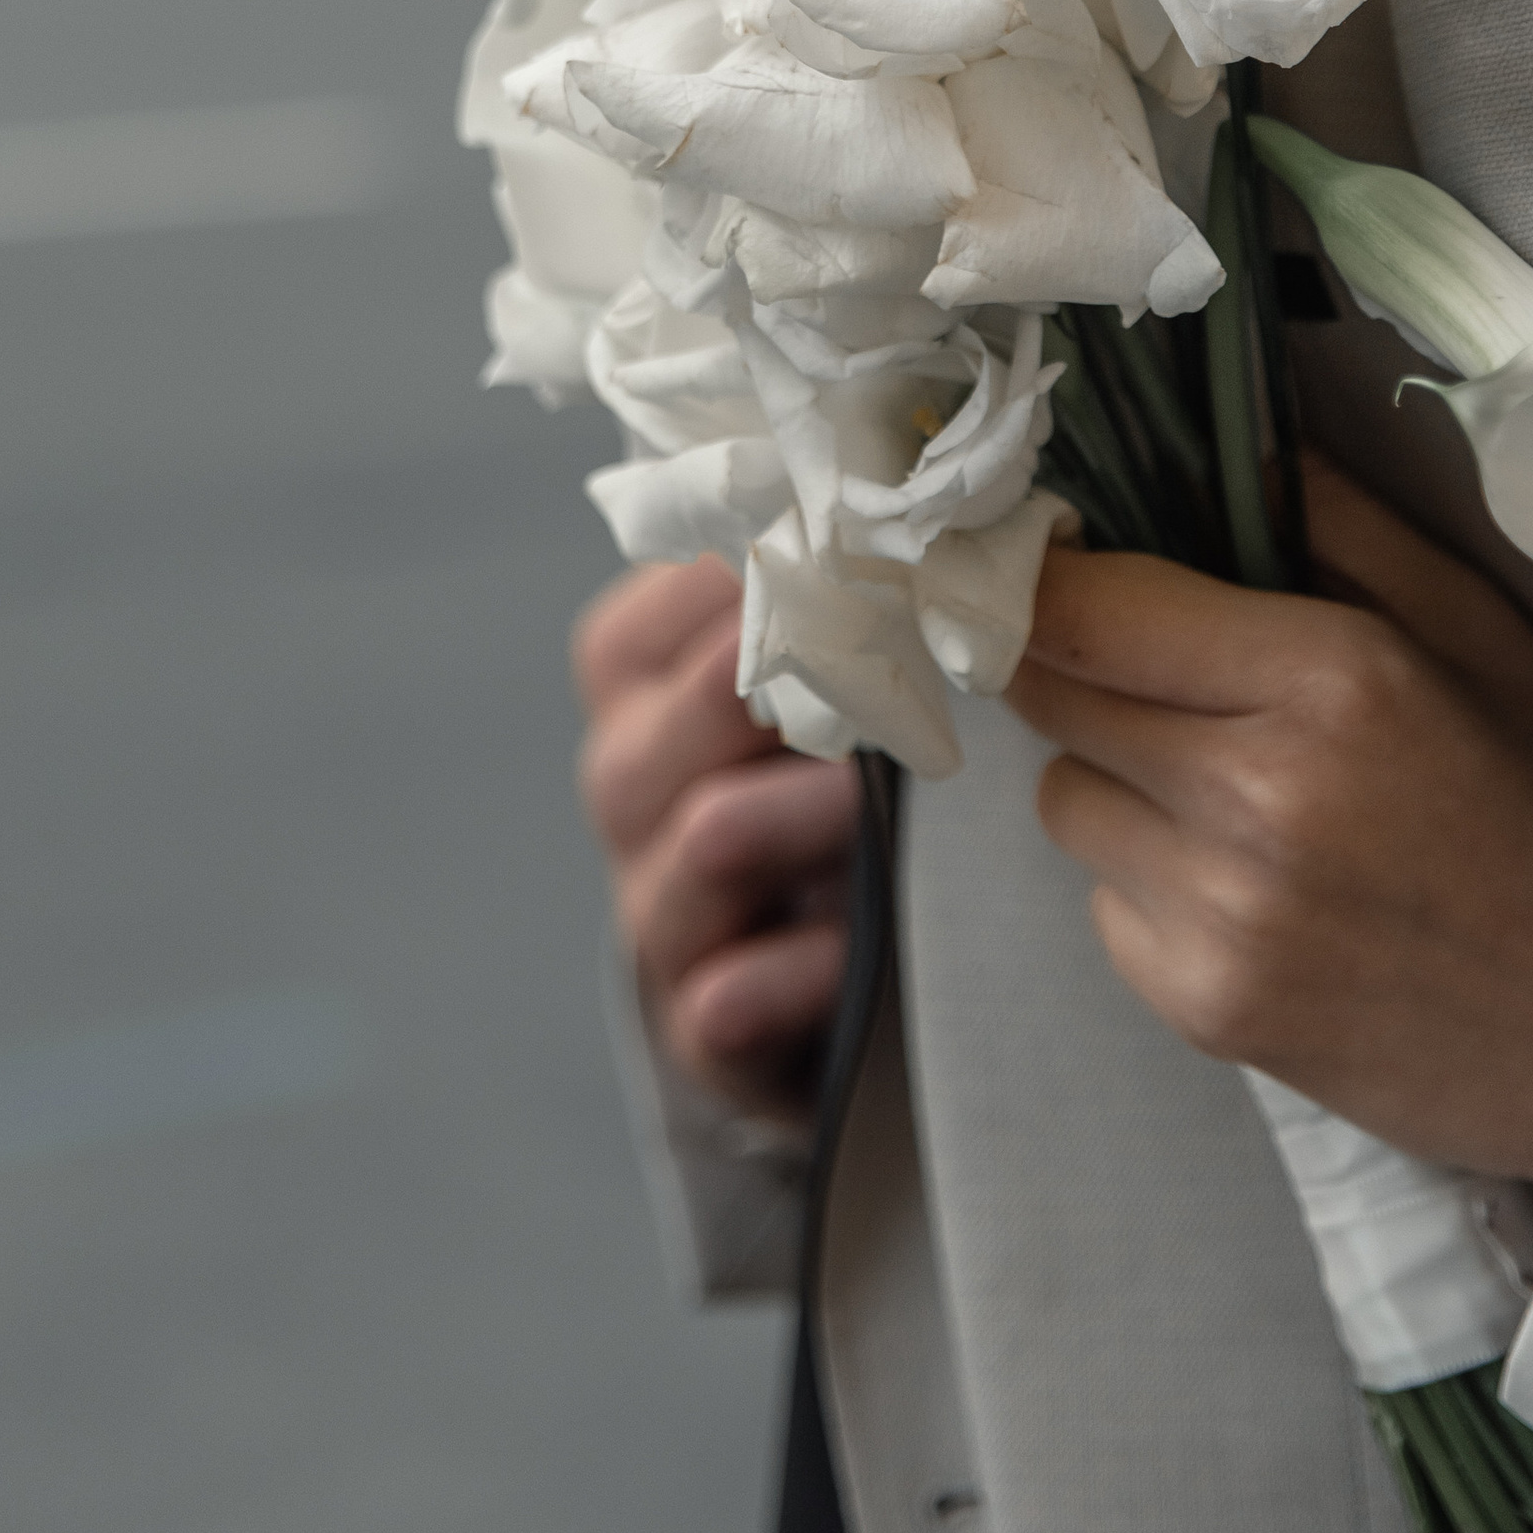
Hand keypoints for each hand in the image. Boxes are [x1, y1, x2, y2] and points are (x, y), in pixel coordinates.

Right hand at [574, 557, 858, 1132]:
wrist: (796, 965)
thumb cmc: (814, 767)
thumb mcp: (800, 670)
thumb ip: (814, 592)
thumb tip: (906, 508)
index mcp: (633, 680)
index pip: (648, 615)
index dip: (754, 593)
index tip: (854, 574)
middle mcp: (625, 783)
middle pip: (681, 717)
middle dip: (794, 696)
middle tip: (897, 683)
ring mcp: (655, 907)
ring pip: (709, 838)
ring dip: (813, 816)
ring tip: (886, 807)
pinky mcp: (701, 1023)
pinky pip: (729, 993)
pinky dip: (794, 969)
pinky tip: (846, 951)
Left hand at [1007, 464, 1532, 1190]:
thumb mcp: (1481, 634)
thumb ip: (1345, 526)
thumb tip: (1233, 448)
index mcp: (1330, 680)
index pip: (1088, 607)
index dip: (1049, 573)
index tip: (1058, 557)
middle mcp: (1257, 799)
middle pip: (1051, 692)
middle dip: (1083, 661)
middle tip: (1156, 664)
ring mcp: (1223, 918)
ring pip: (1064, 799)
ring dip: (1114, 775)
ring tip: (1226, 788)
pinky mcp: (1206, 1010)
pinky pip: (1104, 906)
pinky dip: (1147, 882)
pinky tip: (1250, 885)